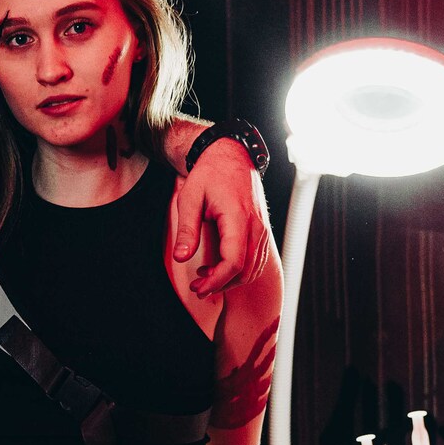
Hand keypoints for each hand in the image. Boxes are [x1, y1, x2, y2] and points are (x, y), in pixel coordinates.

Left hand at [173, 141, 272, 296]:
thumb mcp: (189, 198)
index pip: (234, 262)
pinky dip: (240, 271)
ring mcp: (262, 229)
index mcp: (238, 218)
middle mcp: (256, 226)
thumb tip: (181, 257)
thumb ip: (187, 229)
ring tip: (204, 278)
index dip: (217, 281)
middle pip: (246, 271)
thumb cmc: (210, 175)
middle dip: (221, 285)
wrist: (230, 156)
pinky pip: (257, 260)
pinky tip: (218, 268)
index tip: (199, 289)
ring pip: (254, 269)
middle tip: (197, 288)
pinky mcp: (261, 230)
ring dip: (230, 280)